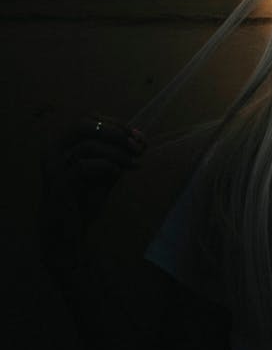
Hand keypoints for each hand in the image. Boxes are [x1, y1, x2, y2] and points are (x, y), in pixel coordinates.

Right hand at [39, 114, 146, 278]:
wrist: (67, 231)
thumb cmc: (84, 199)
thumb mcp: (105, 173)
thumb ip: (117, 155)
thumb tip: (139, 140)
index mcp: (64, 142)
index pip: (91, 119)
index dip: (117, 124)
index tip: (139, 137)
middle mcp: (55, 149)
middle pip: (85, 124)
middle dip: (116, 133)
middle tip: (137, 146)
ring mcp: (54, 165)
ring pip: (88, 145)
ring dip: (117, 152)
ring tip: (134, 163)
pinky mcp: (58, 183)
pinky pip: (84, 166)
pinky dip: (106, 166)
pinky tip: (118, 173)